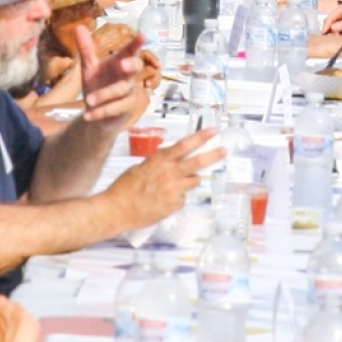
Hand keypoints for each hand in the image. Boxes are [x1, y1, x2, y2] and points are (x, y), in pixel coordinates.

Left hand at [75, 24, 146, 127]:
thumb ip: (86, 49)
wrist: (98, 113)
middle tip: (122, 64)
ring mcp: (128, 94)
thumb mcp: (89, 67)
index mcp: (120, 63)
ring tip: (88, 100)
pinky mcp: (124, 110)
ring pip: (120, 91)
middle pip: (136, 69)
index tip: (143, 36)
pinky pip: (113, 110)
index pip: (131, 52)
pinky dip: (99, 113)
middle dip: (131, 65)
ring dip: (104, 95)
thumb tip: (79, 27)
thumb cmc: (99, 85)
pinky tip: (87, 115)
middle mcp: (128, 77)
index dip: (137, 44)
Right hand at [107, 129, 222, 227]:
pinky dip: (177, 198)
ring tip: (172, 185)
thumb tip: (170, 159)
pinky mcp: (174, 205)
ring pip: (194, 181)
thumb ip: (158, 163)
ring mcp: (174, 190)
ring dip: (189, 181)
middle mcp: (169, 174)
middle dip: (214, 155)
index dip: (201, 137)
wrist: (117, 209)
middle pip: (198, 162)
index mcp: (160, 161)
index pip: (185, 145)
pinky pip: (183, 198)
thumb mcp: (140, 167)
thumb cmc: (124, 189)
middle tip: (224, 150)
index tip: (213, 131)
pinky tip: (163, 200)